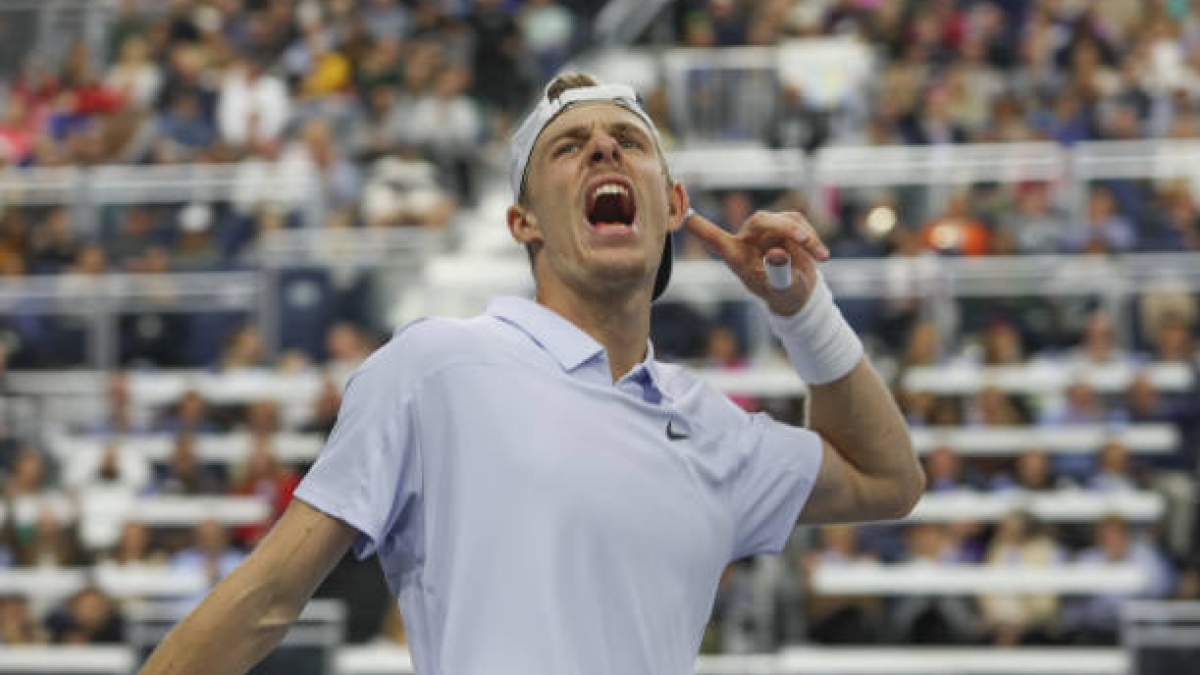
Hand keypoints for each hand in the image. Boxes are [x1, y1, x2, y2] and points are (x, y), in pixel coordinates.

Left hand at [684, 209, 828, 315]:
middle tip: (804, 240)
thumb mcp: (782, 290)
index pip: (714, 238)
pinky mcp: (785, 224)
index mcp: (736, 256)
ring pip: (784, 220)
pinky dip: (813, 238)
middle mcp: (748, 238)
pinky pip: (799, 222)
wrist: (799, 293)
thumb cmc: (782, 294)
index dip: (700, 227)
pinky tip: (821, 255)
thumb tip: (776, 253)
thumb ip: (778, 274)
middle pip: (761, 220)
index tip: (684, 215)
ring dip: (805, 236)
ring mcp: (767, 230)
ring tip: (820, 257)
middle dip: (784, 227)